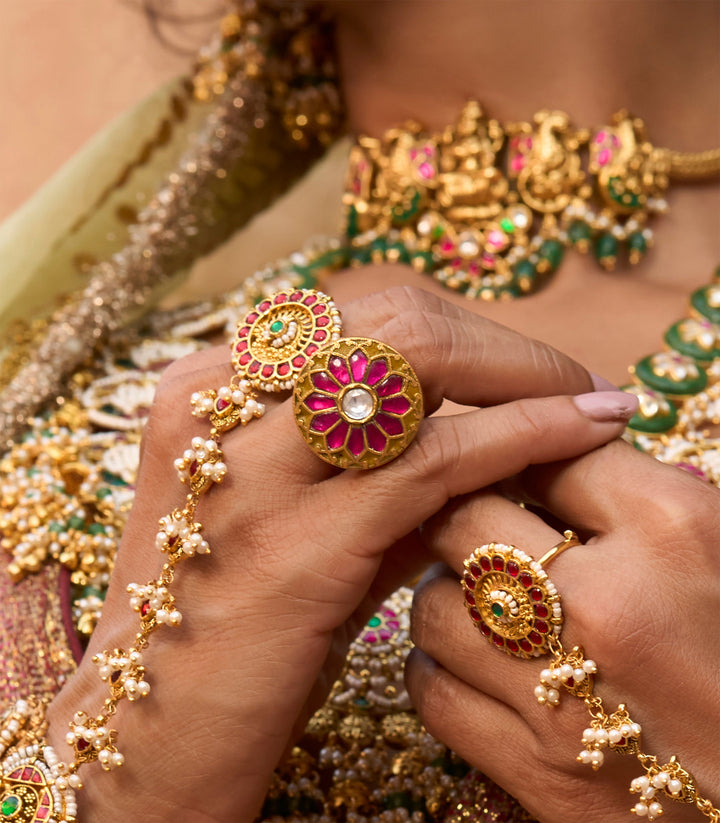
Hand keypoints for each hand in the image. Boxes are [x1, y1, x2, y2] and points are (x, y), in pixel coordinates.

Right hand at [45, 287, 636, 821]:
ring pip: (416, 361)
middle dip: (497, 340)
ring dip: (523, 374)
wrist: (153, 735)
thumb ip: (376, 465)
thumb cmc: (229, 623)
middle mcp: (215, 403)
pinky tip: (579, 432)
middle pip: (391, 315)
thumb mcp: (291, 517)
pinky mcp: (299, 541)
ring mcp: (251, 468)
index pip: (357, 310)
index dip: (457, 326)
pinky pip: (435, 457)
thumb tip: (489, 428)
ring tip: (590, 401)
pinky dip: (521, 434)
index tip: (521, 361)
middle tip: (567, 379)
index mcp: (203, 386)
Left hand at [407, 438, 719, 822]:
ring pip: (432, 604)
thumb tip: (563, 447)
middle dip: (461, 513)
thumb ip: (645, 492)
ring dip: (445, 595)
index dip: (527, 458)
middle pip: (466, 518)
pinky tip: (474, 664)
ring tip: (479, 600)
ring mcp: (567, 693)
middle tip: (475, 525)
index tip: (521, 475)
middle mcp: (611, 605)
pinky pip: (433, 691)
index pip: (550, 454)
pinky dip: (439, 670)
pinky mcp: (540, 772)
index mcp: (675, 532)